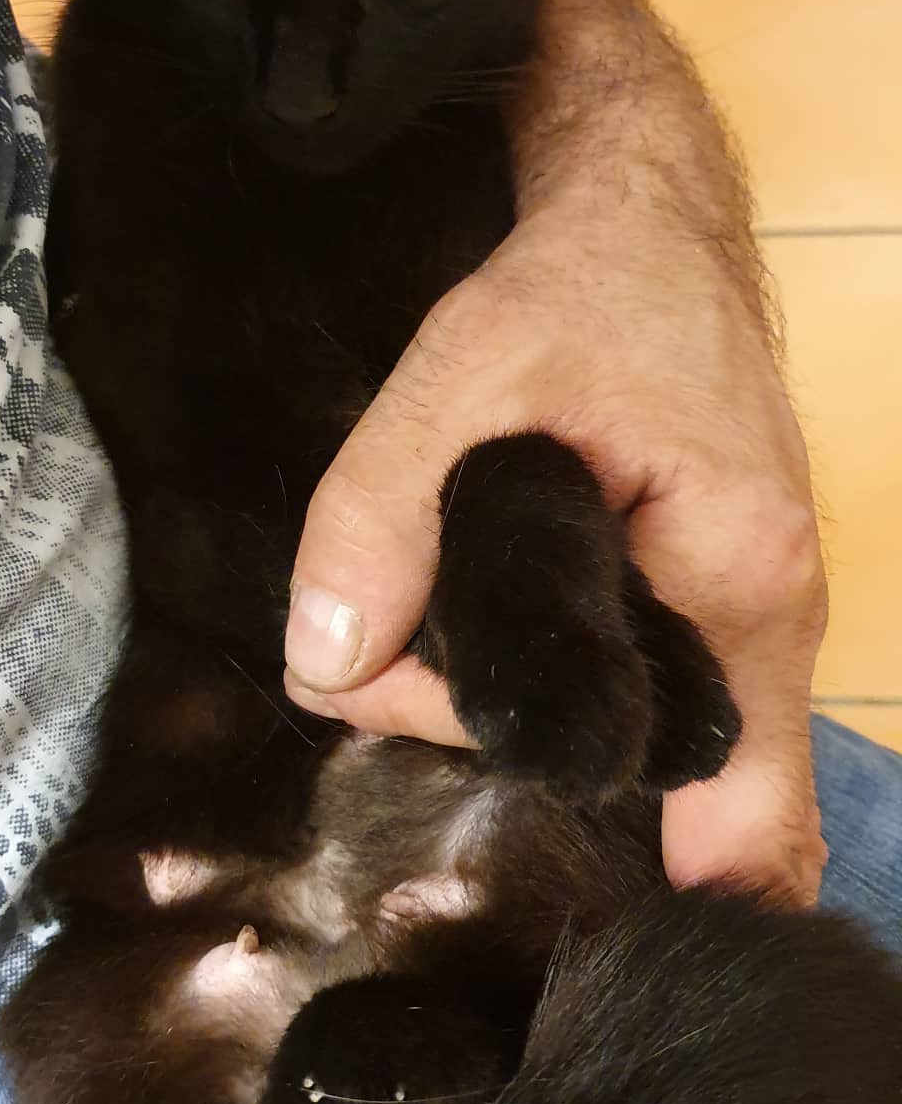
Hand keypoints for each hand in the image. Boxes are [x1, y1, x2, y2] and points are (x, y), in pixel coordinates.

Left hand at [284, 187, 826, 904]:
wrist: (650, 227)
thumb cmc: (583, 285)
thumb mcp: (459, 371)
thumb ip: (381, 514)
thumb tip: (327, 662)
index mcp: (736, 576)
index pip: (726, 807)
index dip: (647, 876)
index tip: (518, 863)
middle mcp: (774, 621)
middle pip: (664, 794)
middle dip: (515, 758)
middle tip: (402, 654)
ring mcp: (756, 620)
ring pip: (659, 759)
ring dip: (536, 729)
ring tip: (439, 623)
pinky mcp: (717, 606)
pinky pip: (661, 714)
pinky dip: (582, 715)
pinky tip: (498, 670)